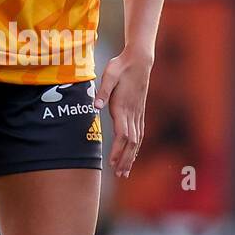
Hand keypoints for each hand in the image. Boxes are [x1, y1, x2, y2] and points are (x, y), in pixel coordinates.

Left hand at [92, 49, 151, 177]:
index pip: (122, 134)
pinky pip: (139, 133)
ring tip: (125, 172)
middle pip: (130, 142)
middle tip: (119, 175)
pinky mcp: (140, 112)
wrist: (139, 60)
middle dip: (125, 160)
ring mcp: (138, 113)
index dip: (117, 150)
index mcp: (123, 106)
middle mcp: (132, 113)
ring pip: (136, 140)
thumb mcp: (109, 74)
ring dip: (131, 157)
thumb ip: (102, 90)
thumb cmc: (121, 66)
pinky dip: (136, 147)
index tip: (112, 162)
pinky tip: (133, 155)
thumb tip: (95, 105)